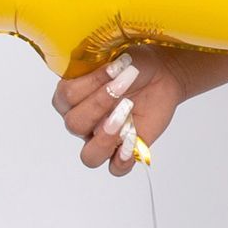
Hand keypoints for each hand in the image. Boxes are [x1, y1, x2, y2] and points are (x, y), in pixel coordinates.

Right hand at [51, 47, 185, 176]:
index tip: (115, 69)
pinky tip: (133, 141)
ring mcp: (101, 138)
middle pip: (74, 124)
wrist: (161, 75)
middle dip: (99, 106)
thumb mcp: (123, 59)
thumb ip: (114, 66)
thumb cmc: (135, 66)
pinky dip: (123, 160)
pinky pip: (115, 168)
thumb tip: (114, 71)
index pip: (66, 96)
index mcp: (72, 95)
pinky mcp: (123, 150)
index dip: (90, 84)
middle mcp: (82, 119)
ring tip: (124, 120)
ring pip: (89, 156)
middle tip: (124, 94)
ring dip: (106, 139)